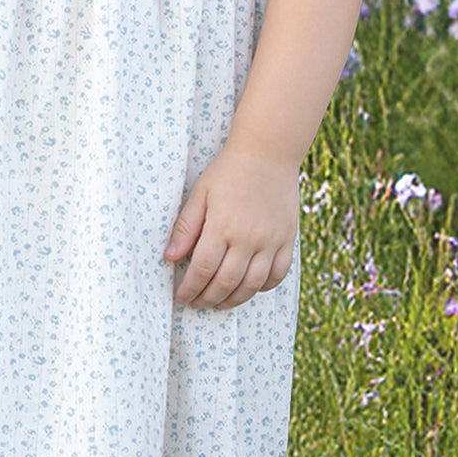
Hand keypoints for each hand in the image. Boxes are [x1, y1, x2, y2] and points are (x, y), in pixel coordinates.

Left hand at [163, 146, 297, 310]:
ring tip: (218, 303)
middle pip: (226, 283)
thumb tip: (169, 257)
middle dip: (208, 299)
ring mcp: (270, 241)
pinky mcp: (287, 240)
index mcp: (222, 226)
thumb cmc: (228, 171)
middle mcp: (248, 238)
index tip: (181, 297)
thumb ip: (185, 227)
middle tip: (197, 303)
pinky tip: (248, 288)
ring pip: (251, 285)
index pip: (202, 269)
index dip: (190, 288)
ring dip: (233, 300)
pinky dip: (262, 288)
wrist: (268, 152)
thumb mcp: (200, 193)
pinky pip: (277, 275)